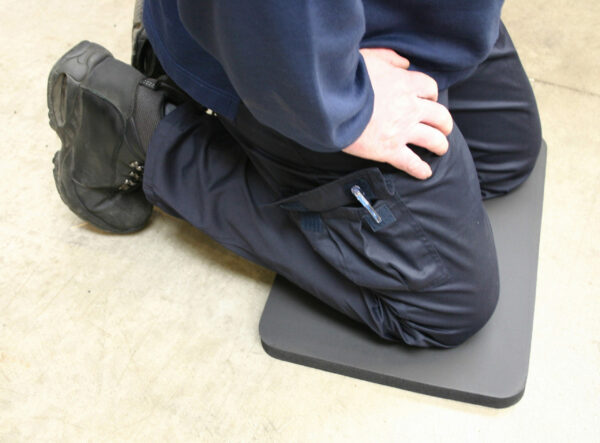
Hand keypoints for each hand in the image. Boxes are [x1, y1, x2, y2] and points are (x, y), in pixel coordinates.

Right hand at [342, 48, 452, 178]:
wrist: (332, 101)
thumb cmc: (347, 78)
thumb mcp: (370, 57)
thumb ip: (390, 58)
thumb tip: (405, 64)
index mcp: (405, 84)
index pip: (430, 88)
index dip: (432, 95)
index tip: (429, 100)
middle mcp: (409, 108)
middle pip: (440, 116)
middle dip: (444, 123)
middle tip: (443, 128)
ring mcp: (402, 131)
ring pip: (433, 140)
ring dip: (440, 145)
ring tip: (440, 149)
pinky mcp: (389, 150)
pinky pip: (411, 163)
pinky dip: (420, 170)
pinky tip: (424, 173)